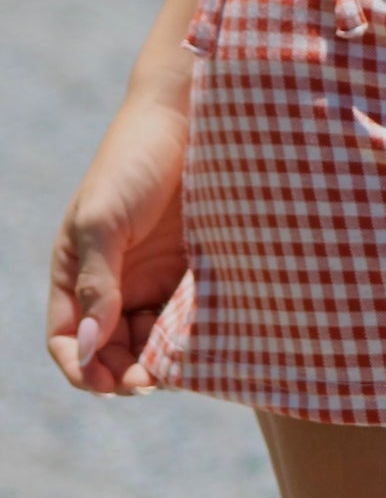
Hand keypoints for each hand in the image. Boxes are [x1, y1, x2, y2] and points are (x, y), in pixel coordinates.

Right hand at [47, 88, 190, 396]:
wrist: (191, 114)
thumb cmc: (133, 160)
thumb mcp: (103, 220)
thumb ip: (97, 282)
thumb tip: (91, 347)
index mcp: (78, 273)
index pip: (70, 340)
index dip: (82, 367)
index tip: (107, 382)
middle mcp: (114, 281)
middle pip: (112, 349)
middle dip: (124, 372)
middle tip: (149, 379)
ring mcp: (154, 275)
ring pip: (151, 338)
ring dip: (158, 359)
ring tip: (176, 366)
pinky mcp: (193, 266)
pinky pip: (187, 314)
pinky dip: (189, 334)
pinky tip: (203, 340)